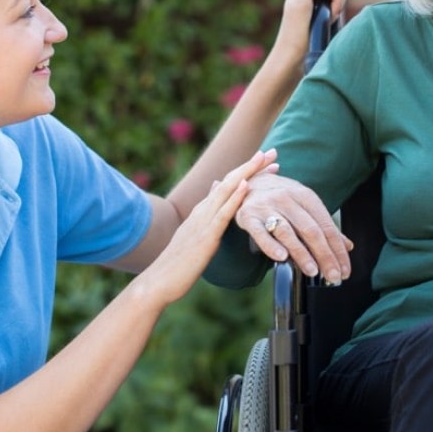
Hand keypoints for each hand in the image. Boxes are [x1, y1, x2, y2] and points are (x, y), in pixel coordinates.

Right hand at [144, 150, 276, 303]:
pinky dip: (235, 197)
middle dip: (252, 165)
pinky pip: (223, 214)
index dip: (248, 171)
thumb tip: (216, 190)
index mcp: (202, 211)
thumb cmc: (180, 263)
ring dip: (247, 173)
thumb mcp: (196, 234)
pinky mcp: (206, 236)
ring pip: (227, 190)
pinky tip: (247, 186)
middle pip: (230, 181)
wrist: (160, 280)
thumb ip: (207, 214)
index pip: (228, 184)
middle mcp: (203, 210)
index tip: (266, 160)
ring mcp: (203, 221)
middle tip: (272, 151)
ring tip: (263, 158)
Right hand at [235, 172, 352, 283]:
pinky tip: (281, 258)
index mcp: (305, 195)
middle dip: (325, 255)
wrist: (248, 181)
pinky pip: (260, 233)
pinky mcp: (248, 216)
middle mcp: (287, 198)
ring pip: (287, 232)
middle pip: (310, 230)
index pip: (326, 226)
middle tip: (333, 276)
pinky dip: (271, 246)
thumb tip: (347, 246)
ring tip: (313, 271)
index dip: (337, 250)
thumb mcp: (304, 204)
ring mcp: (267, 207)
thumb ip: (324, 226)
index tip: (344, 270)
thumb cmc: (281, 197)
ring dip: (302, 254)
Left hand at [270, 0, 350, 67]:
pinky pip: (338, 2)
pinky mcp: (320, 6)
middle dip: (337, 3)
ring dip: (336, 9)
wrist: (292, 55)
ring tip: (323, 21)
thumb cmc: (296, 33)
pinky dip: (335, 13)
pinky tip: (325, 22)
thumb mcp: (299, 4)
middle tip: (324, 17)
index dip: (337, 0)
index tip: (325, 14)